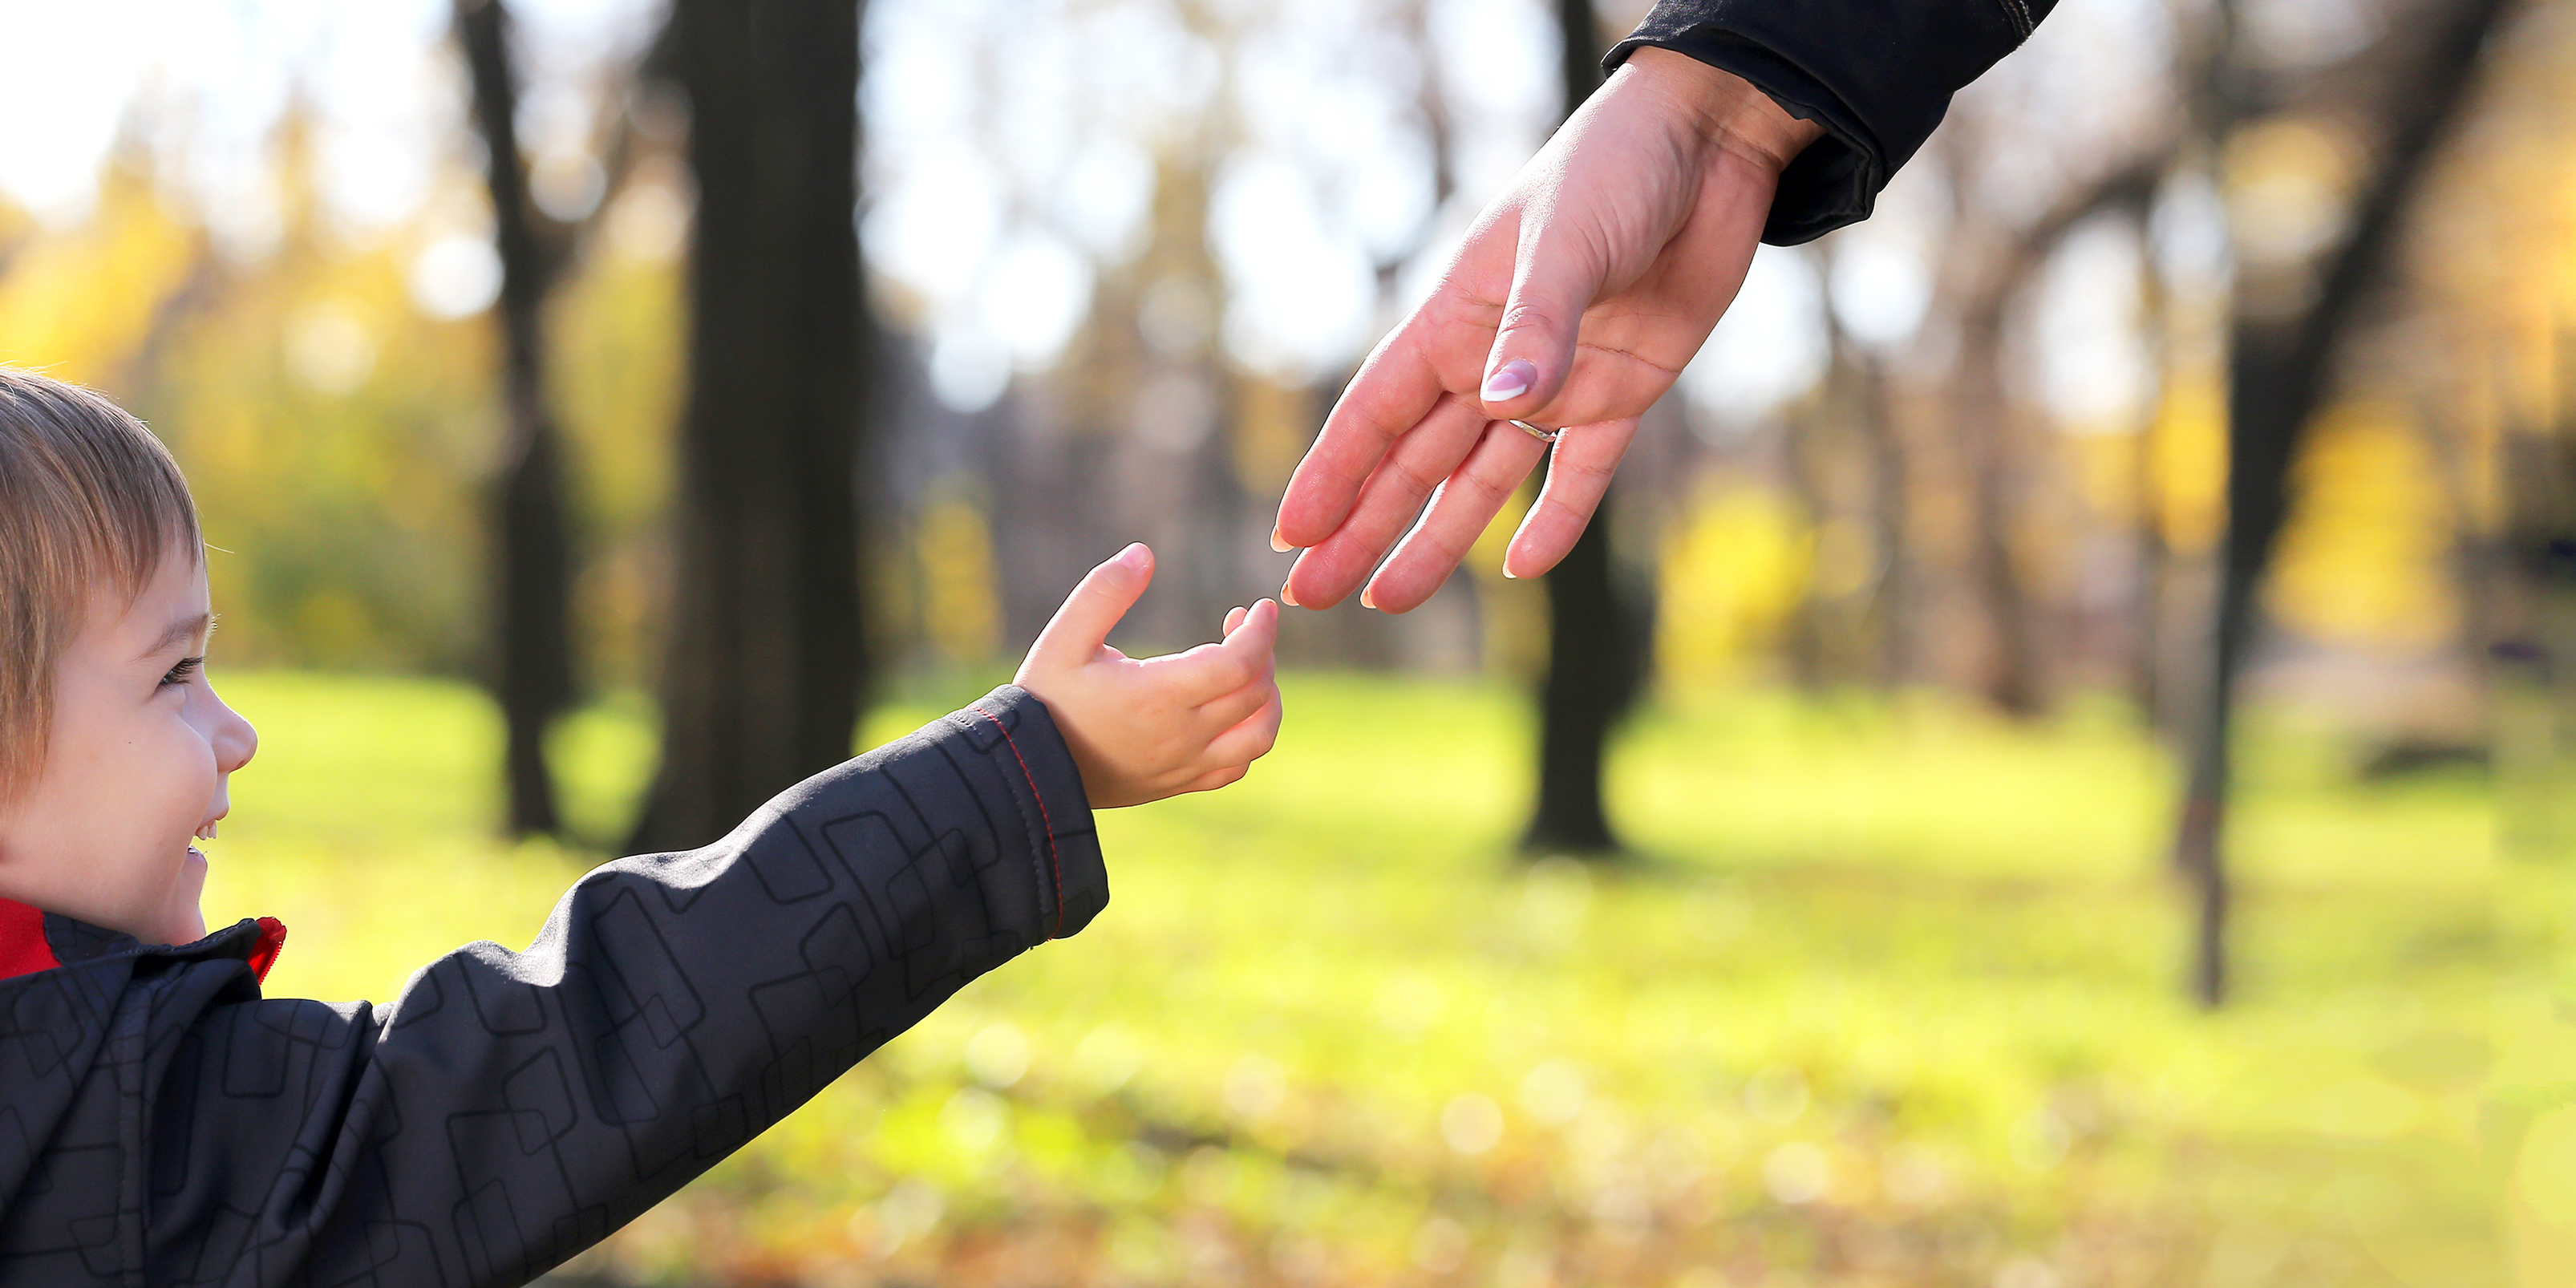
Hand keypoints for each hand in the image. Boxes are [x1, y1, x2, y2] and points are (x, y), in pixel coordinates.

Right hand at [1015, 543, 1283, 807]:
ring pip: (1258, 737)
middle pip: (1255, 693)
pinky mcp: (1178, 782)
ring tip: (1248, 669)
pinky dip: (1249, 736)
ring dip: (1267, 699)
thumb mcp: (1063, 639)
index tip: (1260, 607)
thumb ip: (1103, 592)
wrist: (1027, 772)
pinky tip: (1232, 712)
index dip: (1260, 631)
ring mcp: (1184, 764)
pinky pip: (1236, 767)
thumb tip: (1144, 554)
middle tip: (1240, 624)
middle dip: (1261, 651)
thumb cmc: (1045, 700)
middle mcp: (1181, 734)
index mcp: (1159, 696)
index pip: (1238, 663)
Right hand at [1273, 50, 1822, 611]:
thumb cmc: (1615, 171)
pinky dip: (1553, 520)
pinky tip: (1519, 568)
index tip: (1291, 535)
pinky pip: (1577, 472)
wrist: (1707, 146)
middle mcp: (1493, 360)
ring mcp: (1555, 381)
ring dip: (1436, 537)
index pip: (1376, 413)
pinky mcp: (1622, 393)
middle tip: (1312, 596)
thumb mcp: (1565, 243)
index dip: (1332, 477)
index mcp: (1455, 320)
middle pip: (1413, 463)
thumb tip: (1502, 406)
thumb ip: (1535, 328)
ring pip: (1480, 479)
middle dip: (1362, 528)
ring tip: (1391, 597)